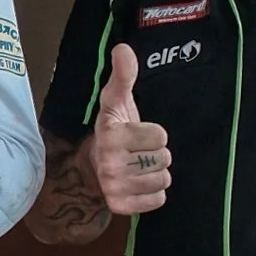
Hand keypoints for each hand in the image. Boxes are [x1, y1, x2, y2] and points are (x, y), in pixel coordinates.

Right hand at [90, 45, 171, 215]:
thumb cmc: (112, 129)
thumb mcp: (116, 100)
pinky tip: (139, 184)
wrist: (92, 165)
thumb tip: (123, 48)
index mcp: (110, 135)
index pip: (161, 136)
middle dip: (156, 154)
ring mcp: (114, 187)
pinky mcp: (120, 206)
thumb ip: (123, 75)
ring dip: (156, 173)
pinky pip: (158, 200)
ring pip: (163, 179)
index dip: (153, 133)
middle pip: (164, 158)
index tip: (136, 134)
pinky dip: (154, 193)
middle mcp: (109, 164)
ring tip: (139, 167)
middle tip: (138, 152)